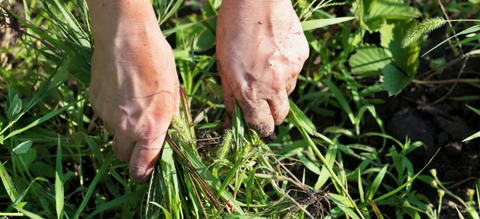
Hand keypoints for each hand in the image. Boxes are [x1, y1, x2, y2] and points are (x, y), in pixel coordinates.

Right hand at [87, 0, 178, 183]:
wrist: (126, 37)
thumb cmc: (157, 62)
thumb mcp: (173, 93)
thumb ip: (169, 121)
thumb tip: (167, 138)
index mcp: (151, 127)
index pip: (142, 167)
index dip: (143, 175)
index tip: (144, 174)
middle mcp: (127, 127)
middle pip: (122, 156)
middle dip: (130, 152)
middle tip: (139, 137)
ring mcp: (107, 116)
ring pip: (112, 134)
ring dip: (121, 128)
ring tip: (132, 103)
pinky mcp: (94, 103)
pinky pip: (103, 116)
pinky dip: (111, 111)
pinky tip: (120, 92)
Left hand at [216, 0, 308, 136]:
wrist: (258, 0)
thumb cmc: (232, 30)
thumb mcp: (222, 65)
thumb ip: (230, 95)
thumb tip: (231, 119)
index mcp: (250, 92)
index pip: (261, 125)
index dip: (259, 128)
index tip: (257, 125)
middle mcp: (274, 87)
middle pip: (280, 116)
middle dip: (272, 116)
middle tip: (263, 104)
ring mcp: (291, 72)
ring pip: (288, 92)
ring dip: (278, 89)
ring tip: (266, 67)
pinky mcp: (302, 58)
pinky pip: (295, 72)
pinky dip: (286, 69)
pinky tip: (275, 52)